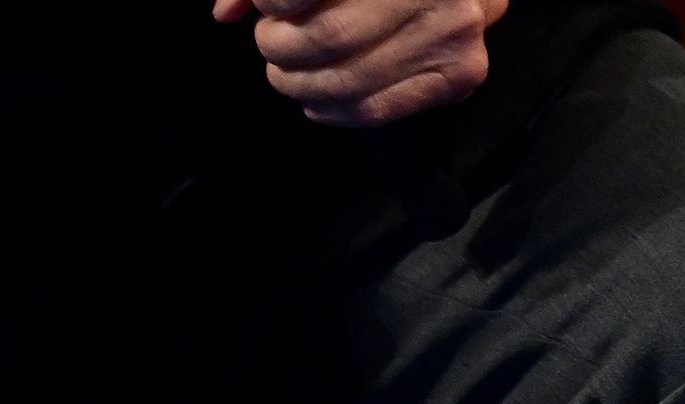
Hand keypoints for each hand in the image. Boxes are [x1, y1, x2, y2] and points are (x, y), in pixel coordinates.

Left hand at [214, 0, 507, 127]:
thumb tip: (225, 14)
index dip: (269, 2)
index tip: (268, 5)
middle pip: (324, 38)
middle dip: (278, 47)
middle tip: (272, 43)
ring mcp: (450, 35)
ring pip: (345, 81)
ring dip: (298, 84)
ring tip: (289, 71)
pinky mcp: (460, 76)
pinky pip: (377, 110)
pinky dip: (330, 111)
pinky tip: (316, 100)